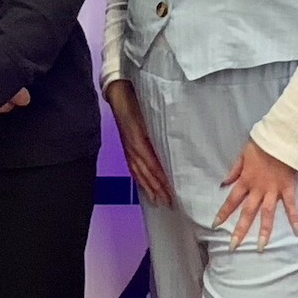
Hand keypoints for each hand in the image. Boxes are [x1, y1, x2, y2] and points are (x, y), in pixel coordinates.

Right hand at [104, 80, 170, 205]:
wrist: (118, 93)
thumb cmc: (137, 101)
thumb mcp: (152, 115)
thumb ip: (164, 130)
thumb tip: (179, 146)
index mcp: (140, 142)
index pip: (154, 167)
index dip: (162, 182)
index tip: (172, 194)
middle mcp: (133, 149)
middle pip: (146, 174)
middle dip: (157, 190)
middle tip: (169, 203)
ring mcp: (128, 149)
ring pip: (139, 173)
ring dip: (148, 188)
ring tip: (157, 201)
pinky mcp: (126, 147)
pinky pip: (133, 167)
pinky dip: (139, 179)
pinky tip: (143, 185)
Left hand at [213, 139, 297, 249]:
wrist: (282, 138)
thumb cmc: (262, 144)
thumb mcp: (242, 154)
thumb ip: (234, 170)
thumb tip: (223, 184)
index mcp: (246, 180)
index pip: (232, 200)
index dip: (223, 213)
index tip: (215, 225)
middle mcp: (258, 189)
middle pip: (247, 212)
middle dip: (240, 230)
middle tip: (233, 246)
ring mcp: (274, 190)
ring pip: (267, 214)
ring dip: (263, 231)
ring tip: (260, 247)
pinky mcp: (288, 189)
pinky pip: (291, 206)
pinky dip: (294, 218)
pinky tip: (297, 232)